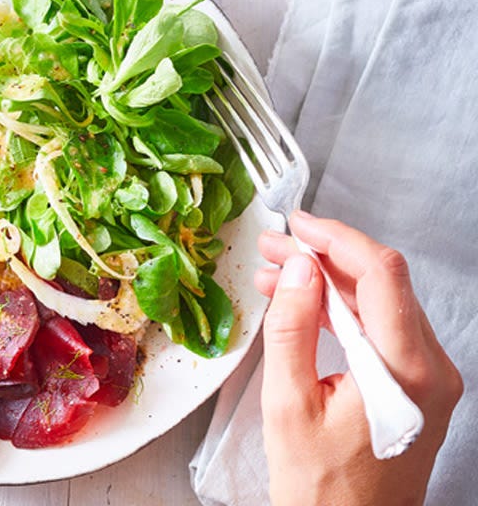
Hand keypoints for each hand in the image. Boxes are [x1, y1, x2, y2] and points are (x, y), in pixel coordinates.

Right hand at [255, 211, 462, 505]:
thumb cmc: (320, 487)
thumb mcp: (289, 404)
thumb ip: (291, 328)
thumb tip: (299, 267)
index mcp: (407, 373)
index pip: (382, 274)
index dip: (337, 238)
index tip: (297, 225)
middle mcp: (430, 368)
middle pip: (381, 282)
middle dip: (323, 256)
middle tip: (273, 248)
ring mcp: (427, 375)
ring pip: (378, 299)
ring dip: (326, 279)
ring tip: (274, 271)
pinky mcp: (414, 382)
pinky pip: (378, 325)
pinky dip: (338, 307)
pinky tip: (299, 302)